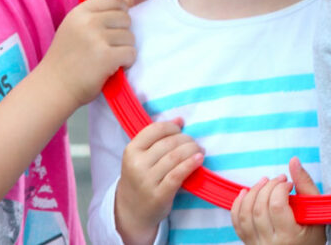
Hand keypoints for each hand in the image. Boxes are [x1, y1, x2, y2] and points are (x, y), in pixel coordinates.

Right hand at [37, 0, 134, 109]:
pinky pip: (131, 53)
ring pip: (130, 37)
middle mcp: (87, 22)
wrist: (52, 89)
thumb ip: (93, 16)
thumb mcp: (73, 29)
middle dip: (123, 33)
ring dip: (124, 50)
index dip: (121, 10)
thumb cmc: (66, 60)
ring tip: (109, 59)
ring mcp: (96, 39)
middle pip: (125, 18)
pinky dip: (126, 63)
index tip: (116, 24)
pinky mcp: (106, 57)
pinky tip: (113, 68)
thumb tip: (127, 2)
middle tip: (110, 47)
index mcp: (79, 13)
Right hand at [115, 119, 204, 244]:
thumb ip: (157, 137)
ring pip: (175, 157)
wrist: (131, 211)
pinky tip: (199, 160)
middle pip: (169, 143)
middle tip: (194, 143)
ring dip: (192, 150)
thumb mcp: (140, 156)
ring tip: (199, 151)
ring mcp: (147, 181)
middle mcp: (137, 165)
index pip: (156, 129)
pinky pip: (178, 174)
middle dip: (186, 140)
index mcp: (131, 150)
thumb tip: (180, 119)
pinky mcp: (159, 195)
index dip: (172, 127)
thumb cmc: (140, 178)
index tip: (181, 129)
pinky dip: (191, 164)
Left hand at [230, 158, 324, 244]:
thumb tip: (294, 161)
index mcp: (289, 237)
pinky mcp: (249, 244)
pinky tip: (246, 193)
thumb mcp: (316, 214)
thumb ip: (306, 185)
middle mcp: (270, 244)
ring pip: (245, 215)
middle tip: (279, 180)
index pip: (276, 206)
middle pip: (259, 208)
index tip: (288, 184)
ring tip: (264, 182)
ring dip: (252, 193)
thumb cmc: (313, 237)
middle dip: (267, 187)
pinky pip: (237, 224)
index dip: (279, 189)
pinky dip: (238, 205)